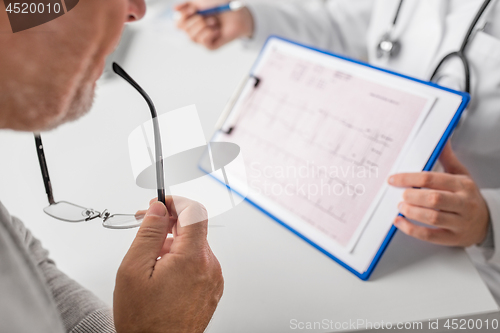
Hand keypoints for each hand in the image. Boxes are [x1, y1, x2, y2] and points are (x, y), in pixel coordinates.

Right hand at [114, 196, 223, 332]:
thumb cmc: (145, 322)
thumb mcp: (134, 270)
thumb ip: (149, 233)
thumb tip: (158, 208)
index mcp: (193, 258)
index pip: (194, 211)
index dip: (176, 201)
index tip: (160, 202)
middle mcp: (209, 266)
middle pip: (194, 227)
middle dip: (170, 222)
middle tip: (148, 225)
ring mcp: (213, 279)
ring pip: (195, 245)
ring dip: (175, 242)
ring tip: (152, 258)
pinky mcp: (212, 288)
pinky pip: (199, 262)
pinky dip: (182, 258)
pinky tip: (164, 272)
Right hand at [175, 2, 253, 49]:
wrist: (238, 13)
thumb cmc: (221, 5)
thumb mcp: (201, 1)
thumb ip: (186, 4)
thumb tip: (174, 9)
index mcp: (191, 20)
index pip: (178, 24)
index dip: (183, 16)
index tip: (194, 9)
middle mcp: (195, 30)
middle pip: (183, 30)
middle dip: (195, 20)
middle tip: (208, 16)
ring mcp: (202, 39)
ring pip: (192, 37)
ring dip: (204, 26)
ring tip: (214, 22)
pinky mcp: (211, 46)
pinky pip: (203, 42)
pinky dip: (210, 33)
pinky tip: (217, 30)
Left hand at [388, 141, 489, 246]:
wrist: (487, 222)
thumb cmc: (468, 197)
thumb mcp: (461, 175)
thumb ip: (447, 159)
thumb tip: (442, 140)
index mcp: (462, 185)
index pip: (432, 179)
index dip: (409, 178)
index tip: (393, 179)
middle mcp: (463, 203)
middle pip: (434, 198)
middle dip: (412, 196)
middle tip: (401, 195)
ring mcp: (460, 222)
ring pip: (433, 217)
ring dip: (412, 212)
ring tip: (401, 207)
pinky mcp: (454, 238)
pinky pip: (430, 236)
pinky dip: (412, 229)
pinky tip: (400, 222)